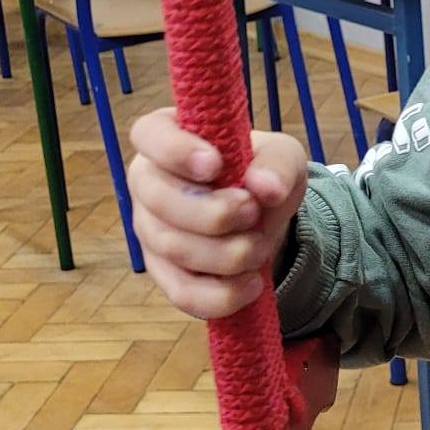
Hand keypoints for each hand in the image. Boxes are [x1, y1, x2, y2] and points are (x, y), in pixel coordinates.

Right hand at [128, 107, 306, 320]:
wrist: (263, 218)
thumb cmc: (260, 172)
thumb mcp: (282, 156)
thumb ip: (277, 164)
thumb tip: (265, 187)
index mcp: (166, 137)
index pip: (149, 135)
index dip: (175, 151)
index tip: (215, 165)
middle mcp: (147, 182)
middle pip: (158, 200)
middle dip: (213, 213)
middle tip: (252, 212)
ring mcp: (149, 229)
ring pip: (172, 247)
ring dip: (226, 253)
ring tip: (260, 246)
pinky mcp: (163, 272)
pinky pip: (181, 291)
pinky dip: (222, 294)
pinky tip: (252, 284)